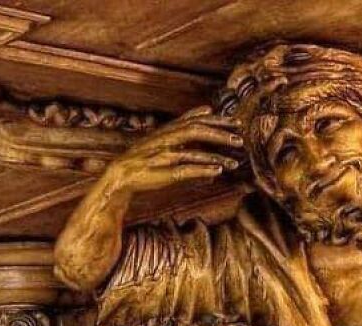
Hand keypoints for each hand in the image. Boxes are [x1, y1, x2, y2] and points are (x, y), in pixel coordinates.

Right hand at [102, 106, 246, 197]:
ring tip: (234, 162)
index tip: (236, 122)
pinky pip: (186, 169)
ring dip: (216, 156)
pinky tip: (217, 172)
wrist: (121, 174)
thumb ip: (187, 129)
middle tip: (240, 139)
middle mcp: (167, 138)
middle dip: (220, 135)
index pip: (196, 120)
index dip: (217, 120)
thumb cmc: (146, 158)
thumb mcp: (166, 139)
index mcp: (169, 130)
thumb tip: (208, 114)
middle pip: (197, 131)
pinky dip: (202, 170)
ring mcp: (165, 155)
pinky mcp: (163, 172)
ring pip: (194, 152)